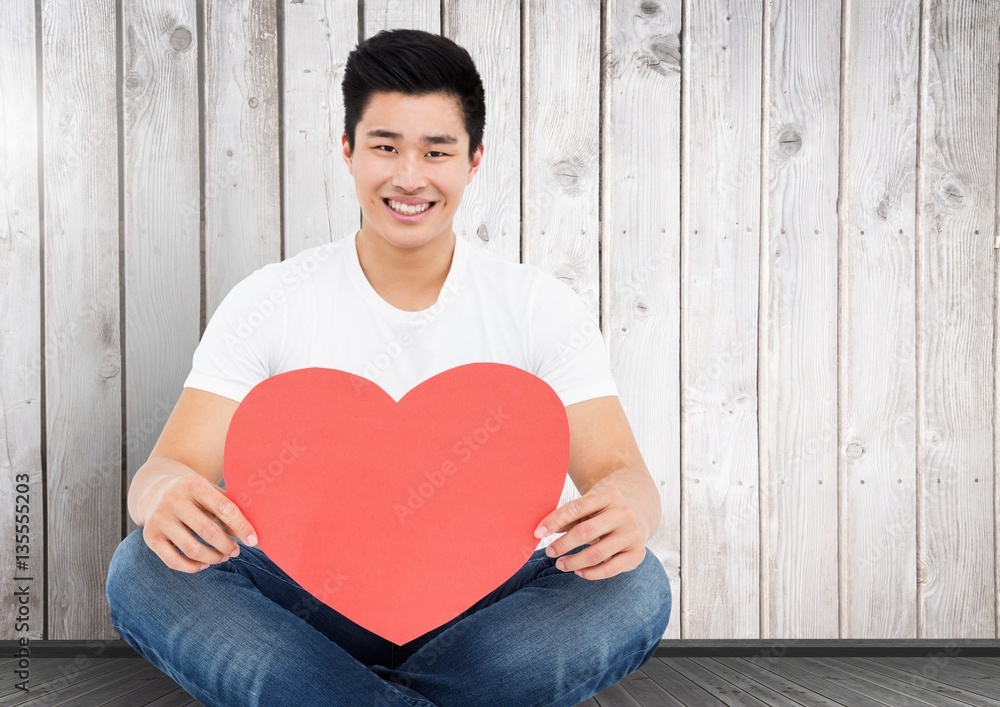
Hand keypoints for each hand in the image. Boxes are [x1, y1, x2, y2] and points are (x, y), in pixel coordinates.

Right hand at [140, 473, 256, 572]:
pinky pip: (173, 561)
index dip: (241, 526)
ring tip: (223, 557)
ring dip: (213, 558)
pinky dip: (192, 567)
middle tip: (236, 551)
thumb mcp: (211, 492)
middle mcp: (173, 500)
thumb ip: (229, 509)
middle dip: (226, 545)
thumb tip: (248, 536)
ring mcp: (159, 519)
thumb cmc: (194, 494)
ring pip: (191, 548)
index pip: (223, 508)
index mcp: (194, 485)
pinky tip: (204, 564)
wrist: (155, 489)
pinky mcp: (150, 536)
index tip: (253, 540)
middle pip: (207, 531)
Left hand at [533, 482, 647, 580]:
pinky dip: (591, 573)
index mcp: (609, 495)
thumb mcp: (588, 508)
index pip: (576, 508)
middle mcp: (623, 513)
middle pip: (586, 532)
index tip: (538, 533)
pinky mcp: (637, 554)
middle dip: (563, 544)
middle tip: (549, 552)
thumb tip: (542, 531)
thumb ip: (568, 517)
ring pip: (597, 553)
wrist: (636, 517)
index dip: (554, 521)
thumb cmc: (601, 514)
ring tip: (560, 564)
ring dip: (574, 562)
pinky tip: (578, 572)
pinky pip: (610, 569)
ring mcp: (632, 534)